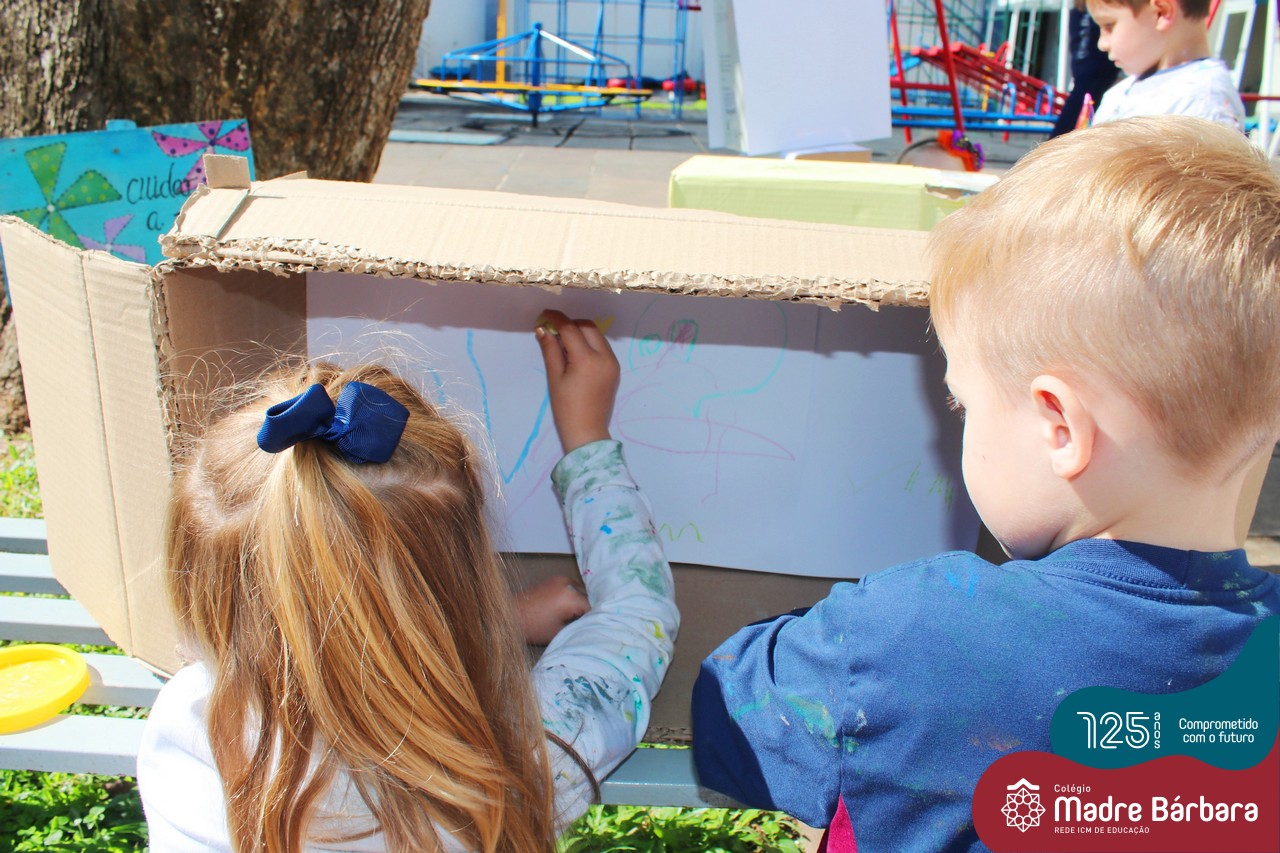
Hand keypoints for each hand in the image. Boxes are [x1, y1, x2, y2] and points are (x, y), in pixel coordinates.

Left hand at [514, 575, 589, 645]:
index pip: (592, 608)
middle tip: (585, 623)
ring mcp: (560, 578)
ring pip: (580, 591)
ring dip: (580, 602)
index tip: (593, 627)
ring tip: (575, 616)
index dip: (594, 619)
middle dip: (587, 609)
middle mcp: (568, 583)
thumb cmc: (534, 627)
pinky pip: (570, 587)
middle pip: (587, 597)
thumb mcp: (561, 631)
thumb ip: (579, 625)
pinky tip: (567, 608)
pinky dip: (572, 596)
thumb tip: (591, 623)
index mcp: (571, 597)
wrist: (510, 615)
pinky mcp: (553, 579)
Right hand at [535, 309, 620, 453]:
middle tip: (553, 329)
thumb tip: (542, 329)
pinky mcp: (614, 369)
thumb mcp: (555, 378)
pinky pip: (602, 347)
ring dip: (580, 332)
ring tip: (563, 342)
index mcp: (587, 359)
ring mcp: (612, 363)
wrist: (587, 432)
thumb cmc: (566, 408)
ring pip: (596, 335)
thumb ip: (550, 350)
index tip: (545, 314)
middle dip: (570, 323)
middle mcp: (604, 357)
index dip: (556, 318)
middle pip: (587, 326)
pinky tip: (575, 353)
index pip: (570, 329)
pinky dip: (589, 343)